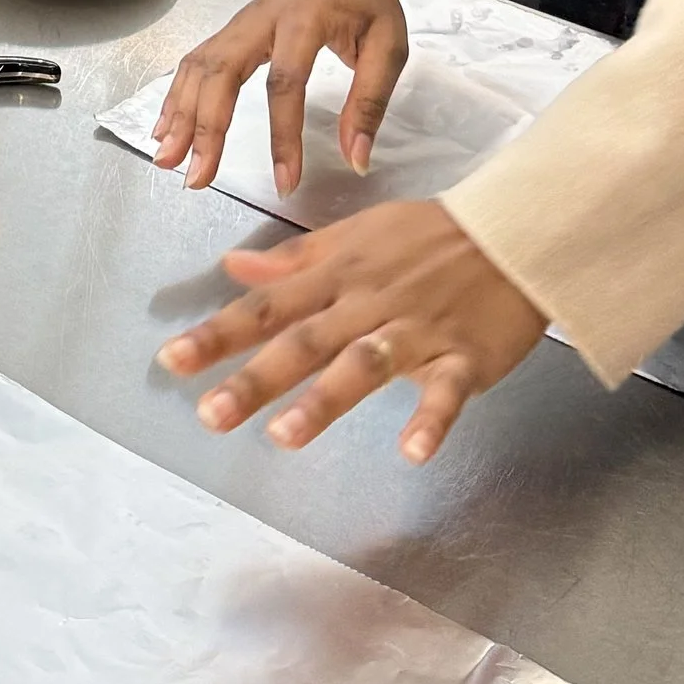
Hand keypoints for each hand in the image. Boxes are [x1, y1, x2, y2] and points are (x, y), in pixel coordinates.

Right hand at [152, 0, 409, 195]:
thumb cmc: (367, 4)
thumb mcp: (389, 46)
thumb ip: (370, 102)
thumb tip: (356, 160)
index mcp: (304, 20)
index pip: (285, 82)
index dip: (283, 136)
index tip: (285, 182)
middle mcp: (261, 19)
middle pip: (222, 71)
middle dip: (205, 127)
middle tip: (196, 177)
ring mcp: (239, 24)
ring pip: (200, 66)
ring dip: (181, 114)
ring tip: (167, 159)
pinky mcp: (229, 32)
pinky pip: (196, 63)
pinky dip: (176, 96)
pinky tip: (166, 128)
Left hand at [158, 199, 544, 461]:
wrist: (511, 232)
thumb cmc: (429, 237)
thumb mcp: (355, 235)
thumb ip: (294, 260)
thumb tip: (232, 267)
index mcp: (338, 276)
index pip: (268, 308)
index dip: (219, 334)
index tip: (172, 361)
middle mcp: (368, 304)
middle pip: (305, 342)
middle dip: (256, 378)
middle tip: (210, 414)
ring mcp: (416, 332)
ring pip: (365, 364)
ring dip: (326, 399)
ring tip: (285, 436)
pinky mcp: (464, 357)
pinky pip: (447, 391)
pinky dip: (431, 419)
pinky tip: (413, 451)